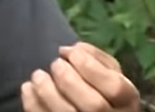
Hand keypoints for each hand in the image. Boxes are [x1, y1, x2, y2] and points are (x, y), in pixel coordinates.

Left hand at [21, 42, 139, 111]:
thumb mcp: (108, 72)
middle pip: (93, 105)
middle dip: (68, 80)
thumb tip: (72, 49)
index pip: (115, 87)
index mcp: (126, 102)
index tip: (70, 53)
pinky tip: (28, 88)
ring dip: (47, 92)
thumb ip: (95, 57)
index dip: (90, 67)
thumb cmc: (102, 89)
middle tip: (56, 64)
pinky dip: (33, 104)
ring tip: (38, 75)